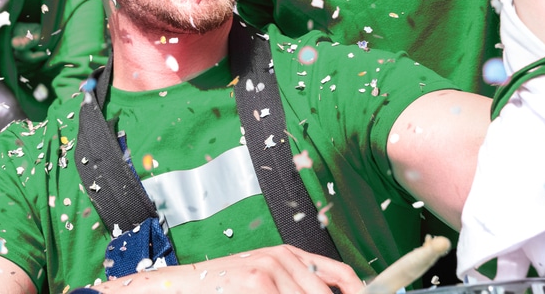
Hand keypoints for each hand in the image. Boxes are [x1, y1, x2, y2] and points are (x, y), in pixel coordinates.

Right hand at [93, 245, 361, 293]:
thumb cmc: (224, 286)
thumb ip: (295, 285)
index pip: (340, 274)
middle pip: (326, 292)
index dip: (359, 292)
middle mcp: (283, 257)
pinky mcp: (256, 282)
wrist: (184, 285)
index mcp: (289, 254)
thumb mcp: (264, 279)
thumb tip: (335, 293)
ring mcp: (269, 269)